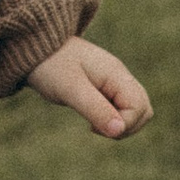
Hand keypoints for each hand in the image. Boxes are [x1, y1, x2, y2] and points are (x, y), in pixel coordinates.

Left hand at [26, 41, 152, 139]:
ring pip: (135, 110)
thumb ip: (96, 109)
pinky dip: (111, 117)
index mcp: (116, 75)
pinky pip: (121, 106)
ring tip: (93, 123)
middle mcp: (120, 77)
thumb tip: (119, 131)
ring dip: (120, 124)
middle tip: (96, 128)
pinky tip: (91, 116)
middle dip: (126, 127)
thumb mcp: (71, 90)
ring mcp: (114, 81)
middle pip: (144, 110)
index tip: (93, 127)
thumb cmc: (51, 66)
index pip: (139, 108)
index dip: (123, 125)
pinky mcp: (105, 86)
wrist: (34, 47)